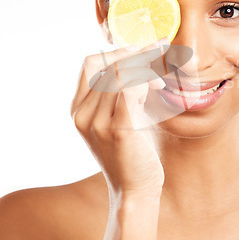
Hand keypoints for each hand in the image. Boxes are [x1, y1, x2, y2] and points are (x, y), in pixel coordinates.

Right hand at [70, 38, 169, 201]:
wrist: (134, 191)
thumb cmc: (131, 152)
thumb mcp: (118, 117)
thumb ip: (118, 93)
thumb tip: (136, 60)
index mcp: (78, 110)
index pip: (89, 63)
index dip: (116, 51)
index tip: (141, 48)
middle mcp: (82, 114)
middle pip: (108, 64)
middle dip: (137, 53)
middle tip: (160, 50)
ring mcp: (97, 122)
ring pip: (121, 73)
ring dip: (146, 68)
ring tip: (160, 81)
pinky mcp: (118, 129)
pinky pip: (132, 88)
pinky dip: (147, 81)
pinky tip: (158, 89)